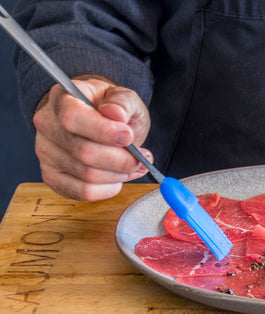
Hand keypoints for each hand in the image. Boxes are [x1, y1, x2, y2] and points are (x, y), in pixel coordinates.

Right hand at [32, 76, 151, 200]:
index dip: (104, 131)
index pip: (73, 118)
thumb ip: (123, 102)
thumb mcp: (124, 97)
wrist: (100, 122)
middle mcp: (48, 126)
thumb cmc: (110, 109)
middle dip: (121, 159)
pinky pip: (83, 192)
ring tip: (135, 165)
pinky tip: (118, 176)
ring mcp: (47, 154)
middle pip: (83, 152)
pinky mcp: (53, 177)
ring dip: (119, 174)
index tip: (128, 136)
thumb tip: (116, 114)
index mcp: (62, 99)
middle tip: (142, 157)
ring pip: (87, 175)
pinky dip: (108, 188)